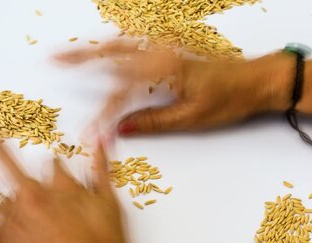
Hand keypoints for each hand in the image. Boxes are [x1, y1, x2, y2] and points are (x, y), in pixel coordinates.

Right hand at [56, 40, 291, 136]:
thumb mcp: (191, 118)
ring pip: (119, 43)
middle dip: (79, 58)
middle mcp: (159, 52)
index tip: (89, 131)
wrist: (258, 79)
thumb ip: (152, 121)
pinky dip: (112, 45)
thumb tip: (121, 129)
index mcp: (163, 70)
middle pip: (110, 53)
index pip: (120, 92)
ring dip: (92, 48)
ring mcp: (164, 47)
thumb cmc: (230, 99)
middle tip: (52, 60)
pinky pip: (133, 42)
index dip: (101, 113)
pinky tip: (102, 50)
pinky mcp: (170, 48)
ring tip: (68, 53)